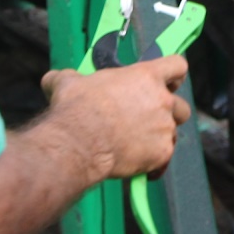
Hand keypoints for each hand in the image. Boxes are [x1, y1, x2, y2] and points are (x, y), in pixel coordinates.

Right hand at [38, 54, 189, 181]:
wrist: (78, 143)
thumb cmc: (76, 109)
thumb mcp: (68, 83)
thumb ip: (68, 78)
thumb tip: (52, 80)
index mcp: (146, 76)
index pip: (178, 66)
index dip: (175, 74)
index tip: (170, 82)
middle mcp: (162, 101)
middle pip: (181, 106)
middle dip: (169, 113)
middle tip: (148, 119)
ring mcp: (164, 128)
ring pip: (173, 133)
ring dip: (160, 138)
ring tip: (139, 145)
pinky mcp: (161, 154)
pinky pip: (165, 160)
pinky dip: (155, 164)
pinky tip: (140, 167)